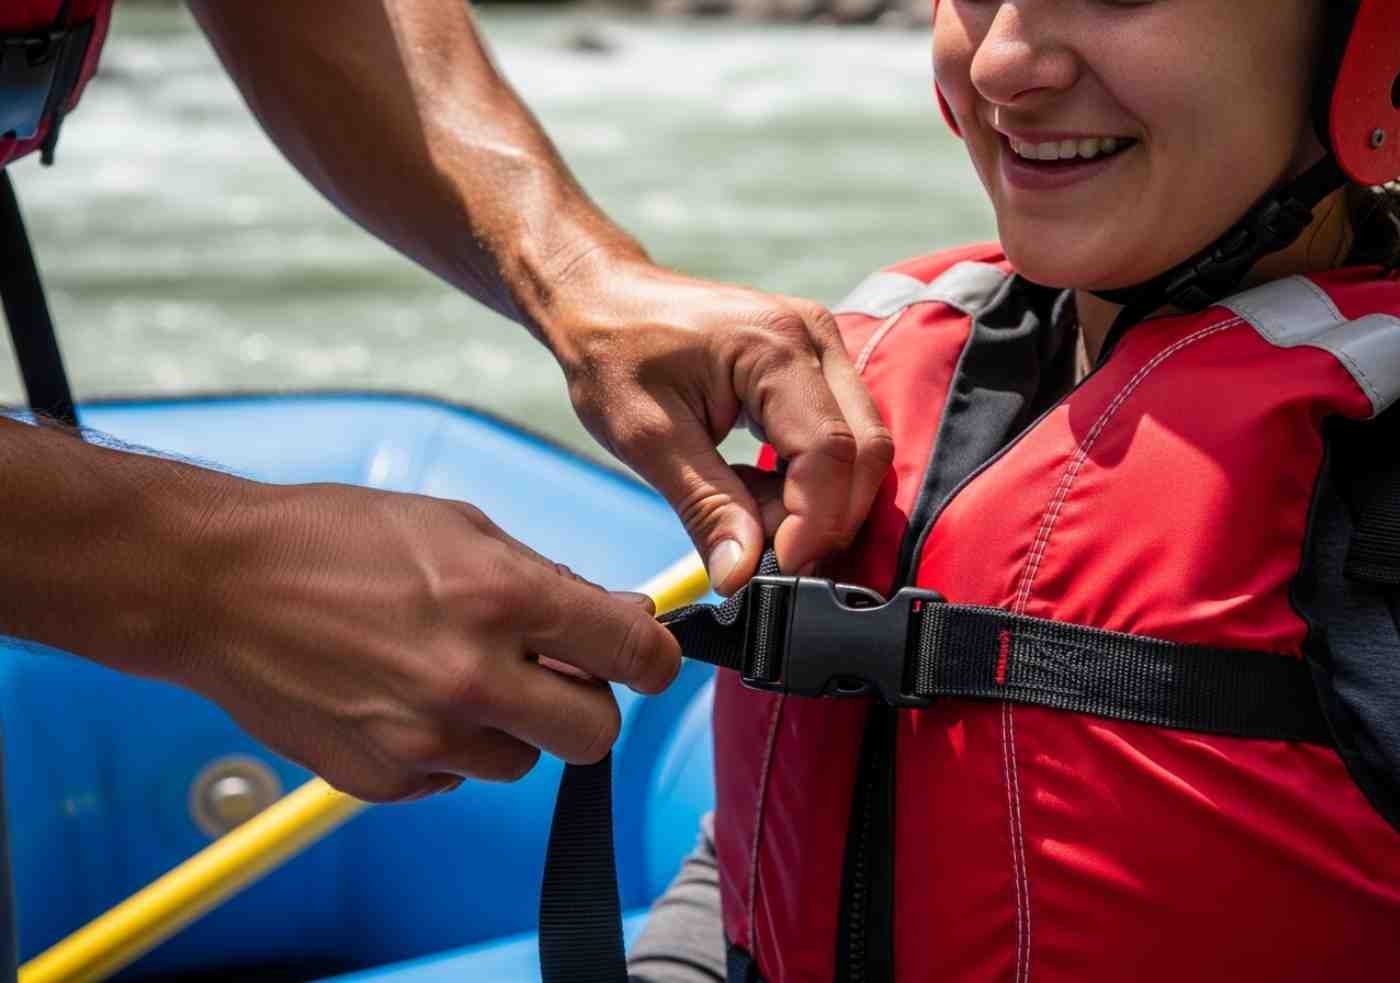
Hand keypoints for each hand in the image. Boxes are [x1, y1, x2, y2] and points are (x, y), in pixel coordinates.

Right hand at [164, 482, 679, 801]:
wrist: (217, 585)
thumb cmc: (334, 540)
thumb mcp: (459, 526)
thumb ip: (548, 580)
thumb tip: (618, 617)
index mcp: (503, 597)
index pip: (633, 655)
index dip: (655, 658)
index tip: (648, 659)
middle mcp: (471, 676)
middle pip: (596, 734)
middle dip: (590, 705)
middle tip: (558, 675)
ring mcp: (424, 737)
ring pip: (523, 761)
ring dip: (511, 726)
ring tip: (456, 673)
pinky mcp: (382, 778)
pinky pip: (453, 779)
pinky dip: (447, 747)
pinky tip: (405, 696)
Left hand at [544, 252, 894, 594]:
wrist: (604, 300)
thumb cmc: (615, 354)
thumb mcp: (648, 439)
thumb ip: (706, 507)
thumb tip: (742, 575)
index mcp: (774, 347)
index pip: (829, 451)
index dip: (812, 523)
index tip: (773, 569)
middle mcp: (815, 338)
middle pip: (865, 452)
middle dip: (824, 519)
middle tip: (762, 554)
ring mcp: (824, 347)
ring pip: (863, 449)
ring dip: (819, 503)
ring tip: (748, 513)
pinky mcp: (818, 365)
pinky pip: (843, 436)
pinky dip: (809, 481)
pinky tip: (755, 487)